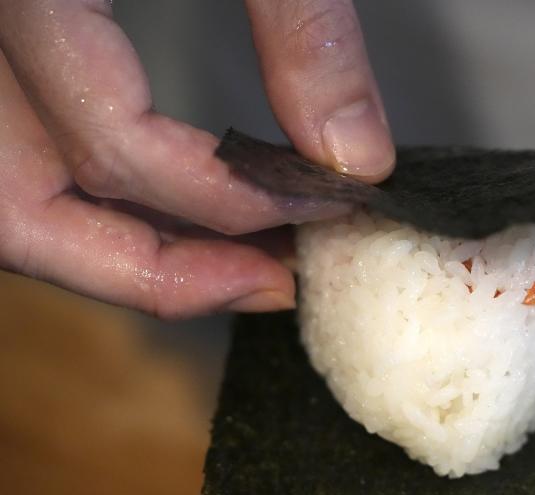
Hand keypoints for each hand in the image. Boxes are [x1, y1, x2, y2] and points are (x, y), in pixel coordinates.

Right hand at [0, 0, 392, 317]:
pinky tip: (181, 195)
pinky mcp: (6, 23)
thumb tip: (354, 158)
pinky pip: (21, 140)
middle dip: (149, 270)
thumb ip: (300, 23)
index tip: (329, 210)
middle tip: (267, 283)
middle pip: (17, 210)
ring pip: (7, 191)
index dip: (229, 201)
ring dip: (115, 247)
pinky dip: (94, 187)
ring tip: (231, 263)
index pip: (110, 146)